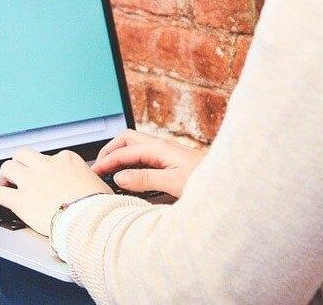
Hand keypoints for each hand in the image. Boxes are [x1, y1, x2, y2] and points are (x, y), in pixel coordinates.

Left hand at [0, 148, 111, 236]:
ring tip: (4, 184)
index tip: (45, 176)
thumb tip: (90, 185)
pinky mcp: (21, 201)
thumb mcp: (98, 184)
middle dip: (19, 163)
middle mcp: (46, 166)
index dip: (46, 168)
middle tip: (18, 174)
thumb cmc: (99, 206)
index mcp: (67, 159)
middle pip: (24, 155)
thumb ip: (87, 180)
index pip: (51, 157)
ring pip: (8, 167)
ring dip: (4, 175)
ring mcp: (32, 181)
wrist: (90, 221)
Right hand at [90, 130, 206, 197]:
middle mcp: (161, 147)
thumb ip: (145, 179)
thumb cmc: (205, 180)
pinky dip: (131, 163)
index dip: (107, 161)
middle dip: (111, 150)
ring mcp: (166, 154)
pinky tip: (130, 176)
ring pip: (136, 147)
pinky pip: (144, 157)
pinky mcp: (171, 162)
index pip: (124, 151)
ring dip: (121, 156)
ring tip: (110, 171)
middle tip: (99, 167)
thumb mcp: (173, 182)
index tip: (95, 174)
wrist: (227, 179)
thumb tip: (119, 177)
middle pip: (128, 140)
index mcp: (159, 148)